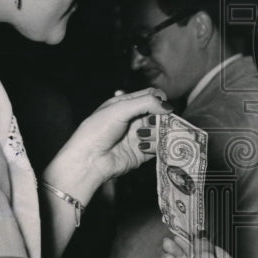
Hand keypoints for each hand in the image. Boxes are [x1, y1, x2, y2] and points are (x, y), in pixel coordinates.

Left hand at [46, 88, 171, 203]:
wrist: (88, 160)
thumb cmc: (98, 130)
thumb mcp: (120, 109)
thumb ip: (146, 103)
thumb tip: (168, 106)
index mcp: (125, 105)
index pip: (150, 96)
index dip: (159, 100)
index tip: (164, 107)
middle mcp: (132, 120)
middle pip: (157, 114)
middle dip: (161, 117)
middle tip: (156, 122)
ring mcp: (137, 137)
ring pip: (159, 130)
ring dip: (156, 132)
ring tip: (144, 136)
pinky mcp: (141, 153)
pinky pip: (157, 147)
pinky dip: (156, 146)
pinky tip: (144, 146)